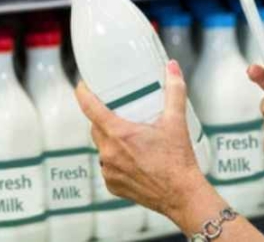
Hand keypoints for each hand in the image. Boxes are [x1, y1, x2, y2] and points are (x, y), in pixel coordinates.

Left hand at [75, 60, 212, 218]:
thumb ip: (174, 91)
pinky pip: (108, 167)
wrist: (181, 194)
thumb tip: (173, 68)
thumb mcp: (176, 121)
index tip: (82, 86)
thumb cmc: (178, 160)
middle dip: (104, 118)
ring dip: (111, 140)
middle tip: (119, 112)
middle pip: (96, 127)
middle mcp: (108, 153)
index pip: (90, 108)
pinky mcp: (112, 185)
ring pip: (102, 148)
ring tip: (131, 138)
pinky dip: (117, 160)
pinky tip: (134, 160)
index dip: (83, 94)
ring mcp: (108, 171)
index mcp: (119, 134)